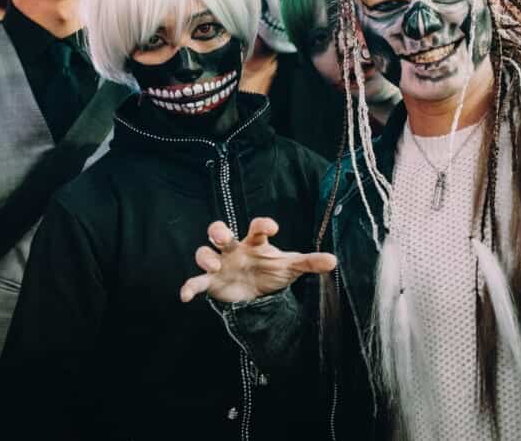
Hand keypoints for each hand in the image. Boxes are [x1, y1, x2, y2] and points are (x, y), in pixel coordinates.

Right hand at [180, 217, 336, 303]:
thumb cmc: (270, 271)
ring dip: (205, 257)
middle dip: (218, 231)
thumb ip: (310, 262)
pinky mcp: (211, 282)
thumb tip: (334, 260)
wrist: (255, 292)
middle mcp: (234, 249)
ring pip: (204, 252)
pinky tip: (185, 295)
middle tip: (223, 237)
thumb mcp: (290, 267)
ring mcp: (220, 264)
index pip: (256, 228)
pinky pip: (195, 281)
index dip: (262, 225)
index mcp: (255, 243)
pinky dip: (189, 286)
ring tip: (213, 265)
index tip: (272, 228)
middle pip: (220, 231)